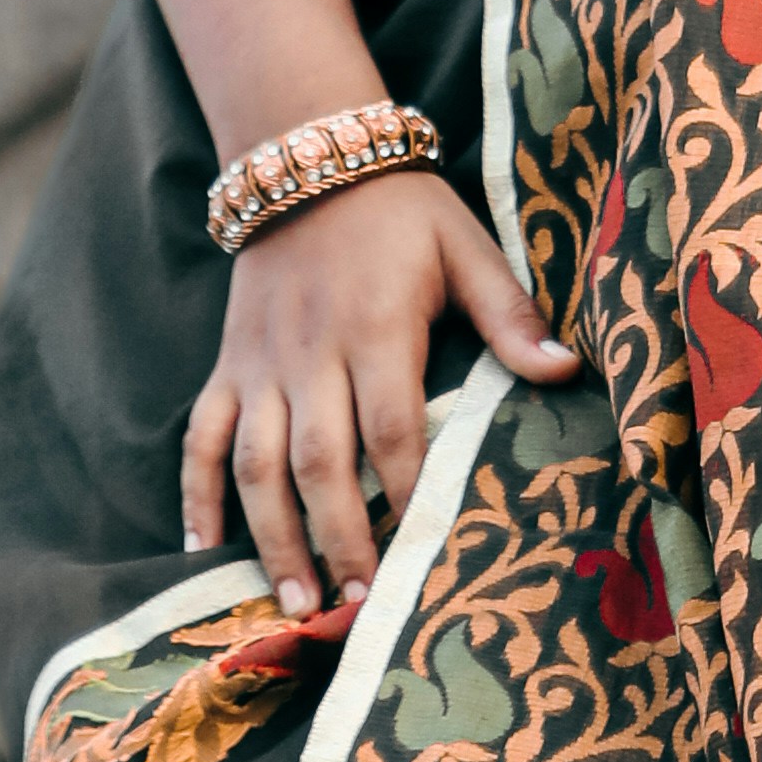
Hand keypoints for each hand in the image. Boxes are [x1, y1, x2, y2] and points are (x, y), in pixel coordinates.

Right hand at [187, 159, 573, 610]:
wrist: (306, 154)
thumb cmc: (400, 210)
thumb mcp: (466, 246)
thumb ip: (510, 314)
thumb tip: (567, 370)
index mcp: (375, 328)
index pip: (391, 428)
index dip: (406, 493)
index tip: (425, 550)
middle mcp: (310, 354)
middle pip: (319, 462)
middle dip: (338, 539)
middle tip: (357, 606)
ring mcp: (259, 364)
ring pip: (255, 462)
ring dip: (271, 535)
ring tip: (294, 602)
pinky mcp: (227, 366)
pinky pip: (200, 436)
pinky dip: (194, 493)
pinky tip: (202, 549)